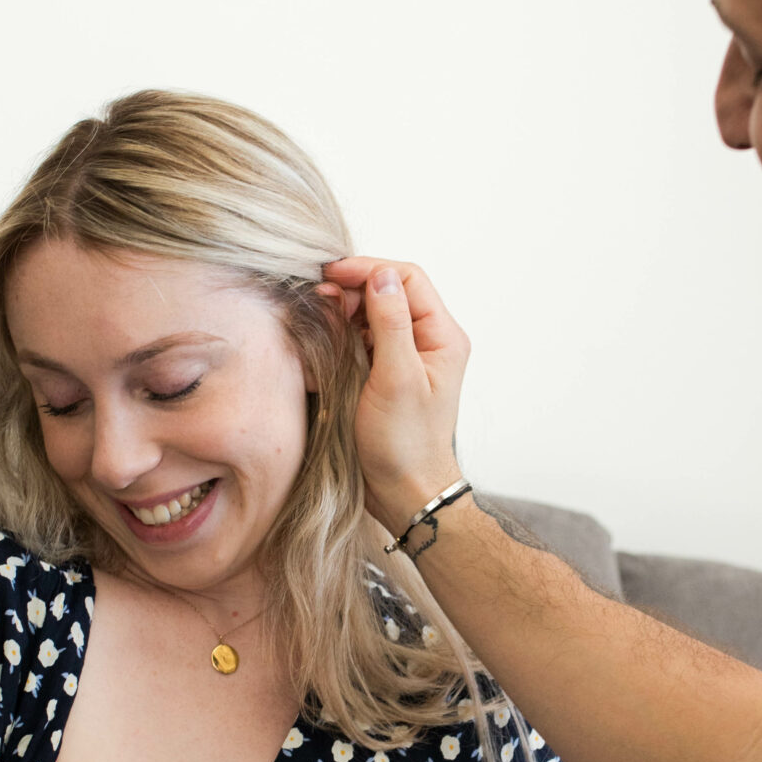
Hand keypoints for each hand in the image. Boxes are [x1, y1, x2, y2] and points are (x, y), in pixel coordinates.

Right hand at [320, 258, 469, 535]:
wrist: (404, 491)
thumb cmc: (405, 444)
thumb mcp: (398, 380)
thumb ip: (391, 323)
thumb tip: (380, 275)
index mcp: (443, 336)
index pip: (406, 279)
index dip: (369, 270)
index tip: (330, 276)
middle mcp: (428, 340)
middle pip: (389, 291)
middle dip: (352, 288)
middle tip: (318, 299)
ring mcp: (406, 355)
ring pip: (373, 312)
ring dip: (345, 309)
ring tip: (318, 316)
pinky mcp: (386, 371)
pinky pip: (364, 336)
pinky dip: (343, 331)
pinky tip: (325, 337)